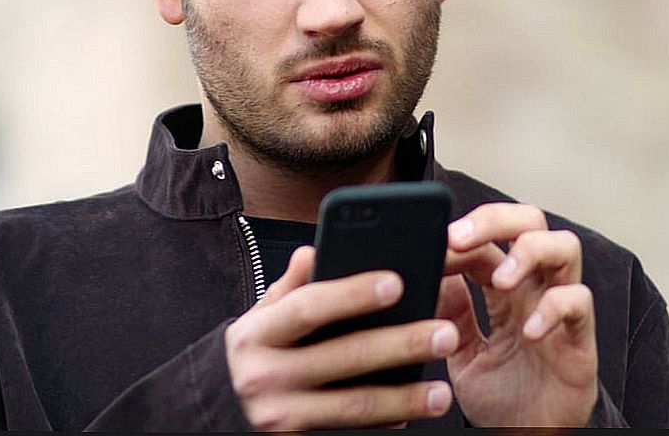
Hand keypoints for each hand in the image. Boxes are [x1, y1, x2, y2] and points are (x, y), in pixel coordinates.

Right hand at [225, 245, 458, 430]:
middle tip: (445, 333)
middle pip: (344, 356)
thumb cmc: (258, 352)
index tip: (397, 282)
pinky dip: (384, 426)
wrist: (222, 408)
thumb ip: (291, 287)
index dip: (352, 294)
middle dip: (400, 344)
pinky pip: (349, 434)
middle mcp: (264, 376)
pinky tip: (411, 416)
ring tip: (442, 391)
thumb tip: (312, 250)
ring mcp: (280, 416)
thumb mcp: (263, 317)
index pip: (308, 307)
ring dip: (404, 399)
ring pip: (354, 406)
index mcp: (257, 333)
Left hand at [439, 203, 597, 426]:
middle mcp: (534, 288)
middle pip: (530, 221)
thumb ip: (451, 309)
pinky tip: (528, 330)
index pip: (487, 240)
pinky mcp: (580, 339)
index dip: (460, 236)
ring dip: (529, 252)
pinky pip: (578, 303)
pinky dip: (554, 308)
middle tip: (460, 238)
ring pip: (565, 247)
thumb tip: (431, 271)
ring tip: (501, 279)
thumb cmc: (500, 393)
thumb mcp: (461, 348)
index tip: (433, 246)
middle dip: (495, 219)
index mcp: (504, 286)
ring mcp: (559, 308)